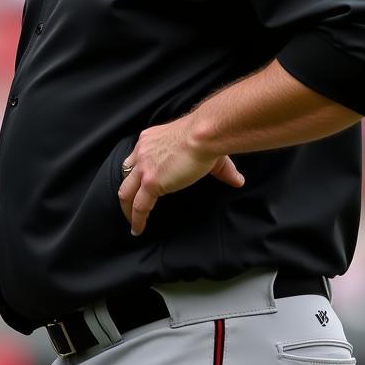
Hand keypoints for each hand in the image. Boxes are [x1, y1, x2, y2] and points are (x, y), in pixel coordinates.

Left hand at [117, 116, 243, 236]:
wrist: (203, 135)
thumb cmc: (207, 137)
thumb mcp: (210, 151)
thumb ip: (222, 169)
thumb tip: (238, 180)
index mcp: (151, 139)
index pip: (137, 157)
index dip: (136, 171)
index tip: (139, 183)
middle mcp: (142, 151)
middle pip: (126, 174)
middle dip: (127, 191)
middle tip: (130, 204)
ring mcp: (144, 167)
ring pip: (126, 192)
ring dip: (127, 208)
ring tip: (132, 222)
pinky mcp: (150, 182)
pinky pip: (139, 206)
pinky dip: (136, 219)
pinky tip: (138, 229)